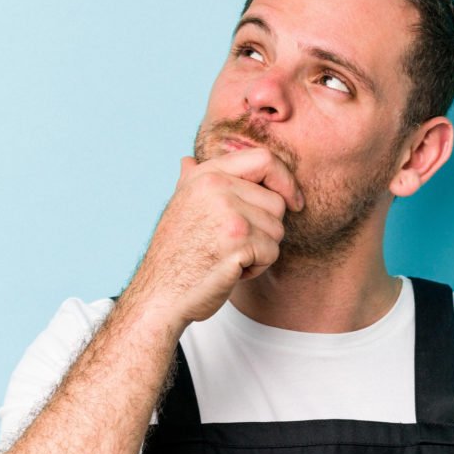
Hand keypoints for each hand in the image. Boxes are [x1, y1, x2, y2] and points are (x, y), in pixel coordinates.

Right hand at [125, 147, 303, 326]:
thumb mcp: (179, 207)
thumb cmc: (173, 255)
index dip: (286, 181)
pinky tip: (229, 271)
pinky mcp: (238, 242)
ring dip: (260, 251)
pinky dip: (256, 268)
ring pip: (277, 230)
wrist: (160, 293)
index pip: (264, 160)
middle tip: (234, 245)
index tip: (293, 201)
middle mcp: (216, 187)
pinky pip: (271, 253)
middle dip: (265, 230)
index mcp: (206, 174)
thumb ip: (190, 181)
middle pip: (276, 202)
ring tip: (228, 258)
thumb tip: (188, 161)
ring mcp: (228, 214)